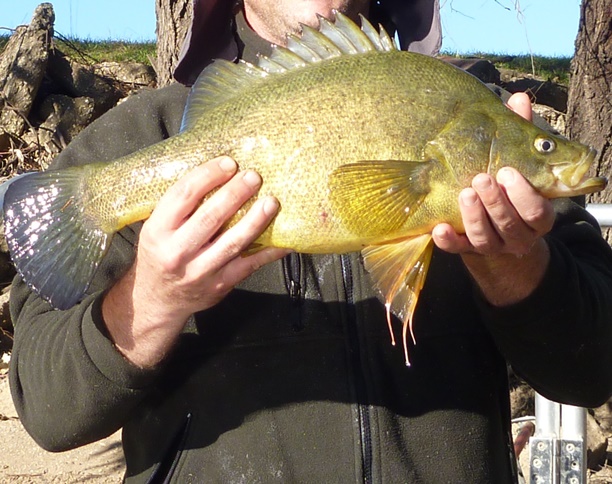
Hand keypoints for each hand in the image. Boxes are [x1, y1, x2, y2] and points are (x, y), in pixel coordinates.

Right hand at [102, 156, 289, 367]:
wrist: (157, 300)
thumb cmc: (160, 255)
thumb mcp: (155, 229)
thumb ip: (179, 207)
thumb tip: (217, 174)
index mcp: (158, 230)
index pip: (184, 195)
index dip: (209, 175)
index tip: (229, 163)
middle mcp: (177, 251)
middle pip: (211, 216)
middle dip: (235, 193)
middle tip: (254, 176)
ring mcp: (200, 270)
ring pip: (233, 242)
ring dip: (256, 220)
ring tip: (271, 202)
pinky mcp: (220, 285)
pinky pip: (249, 265)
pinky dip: (269, 252)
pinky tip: (284, 240)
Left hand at [431, 92, 553, 304]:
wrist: (498, 233)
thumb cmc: (509, 189)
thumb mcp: (517, 165)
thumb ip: (520, 137)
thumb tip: (520, 100)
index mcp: (537, 215)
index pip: (537, 211)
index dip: (523, 194)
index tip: (507, 171)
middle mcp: (518, 235)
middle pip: (511, 224)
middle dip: (496, 202)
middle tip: (482, 178)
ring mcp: (492, 246)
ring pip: (485, 238)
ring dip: (474, 216)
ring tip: (464, 193)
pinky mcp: (467, 250)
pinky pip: (457, 249)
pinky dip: (448, 240)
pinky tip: (439, 228)